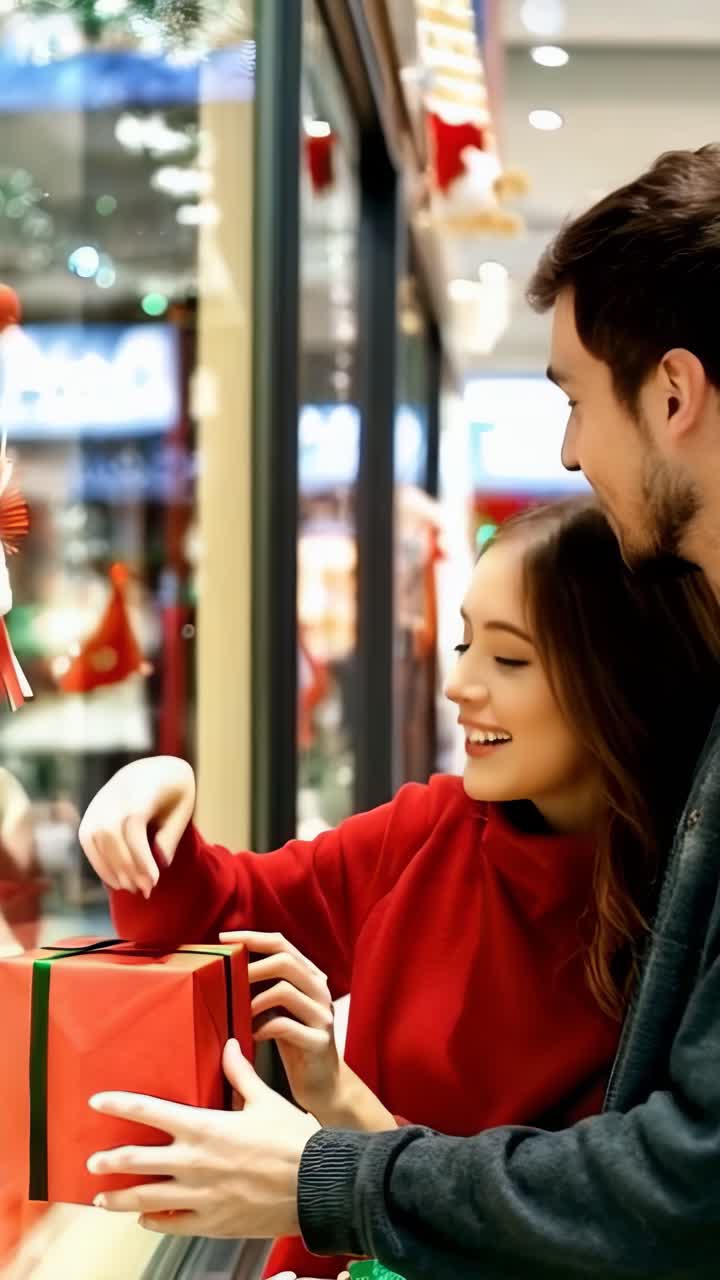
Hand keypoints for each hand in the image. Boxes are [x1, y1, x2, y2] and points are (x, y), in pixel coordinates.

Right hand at [78, 756, 195, 897]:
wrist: (152, 771)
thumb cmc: (173, 794)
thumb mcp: (182, 810)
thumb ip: (170, 837)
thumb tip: (159, 865)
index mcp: (140, 789)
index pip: (133, 825)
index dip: (141, 856)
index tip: (154, 881)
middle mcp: (113, 795)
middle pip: (112, 835)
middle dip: (128, 868)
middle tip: (146, 891)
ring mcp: (97, 804)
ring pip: (97, 840)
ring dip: (113, 870)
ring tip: (134, 888)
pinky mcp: (89, 814)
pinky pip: (88, 841)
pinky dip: (100, 864)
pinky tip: (117, 882)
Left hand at [87, 1038, 319, 1238]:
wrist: (316, 1184)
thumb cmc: (293, 1141)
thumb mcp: (265, 1100)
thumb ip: (241, 1074)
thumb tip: (230, 1046)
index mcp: (204, 1126)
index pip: (149, 1110)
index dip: (119, 1104)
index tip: (97, 1102)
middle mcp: (194, 1162)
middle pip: (136, 1160)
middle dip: (109, 1160)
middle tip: (92, 1161)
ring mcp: (199, 1196)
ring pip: (144, 1199)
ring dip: (118, 1199)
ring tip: (102, 1199)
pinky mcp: (210, 1223)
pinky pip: (170, 1224)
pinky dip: (153, 1222)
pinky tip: (145, 1219)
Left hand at [220, 930, 340, 1117]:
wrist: (324, 1084)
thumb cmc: (294, 1043)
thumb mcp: (281, 1009)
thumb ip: (265, 988)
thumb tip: (225, 970)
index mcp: (311, 977)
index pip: (282, 944)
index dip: (252, 937)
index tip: (223, 939)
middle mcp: (321, 990)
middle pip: (284, 961)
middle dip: (250, 967)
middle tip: (226, 980)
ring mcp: (323, 1015)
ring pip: (283, 990)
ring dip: (252, 1000)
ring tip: (238, 1014)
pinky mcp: (319, 1041)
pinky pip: (284, 1025)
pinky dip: (261, 1028)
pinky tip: (251, 1036)